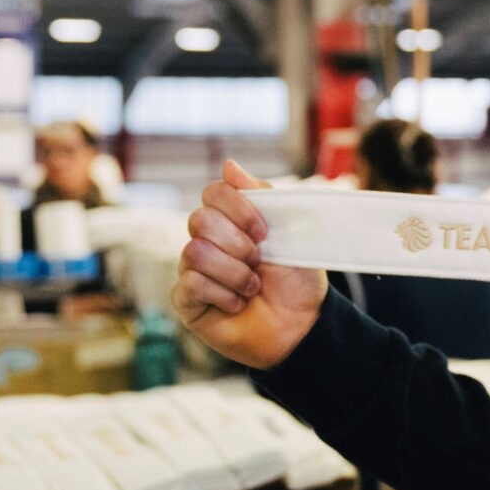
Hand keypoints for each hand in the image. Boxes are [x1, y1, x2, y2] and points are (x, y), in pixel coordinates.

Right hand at [173, 160, 326, 369]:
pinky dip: (225, 295)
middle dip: (238, 243)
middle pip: (200, 219)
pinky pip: (192, 284)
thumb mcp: (289, 231)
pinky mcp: (187, 301)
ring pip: (195, 252)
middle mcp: (206, 241)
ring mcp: (193, 270)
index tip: (264, 231)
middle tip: (260, 261)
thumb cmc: (296, 278)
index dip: (238, 208)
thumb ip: (261, 195)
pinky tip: (238, 305)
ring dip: (234, 273)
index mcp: (230, 221)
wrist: (302, 325)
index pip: (213, 192)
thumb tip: (228, 165)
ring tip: (253, 287)